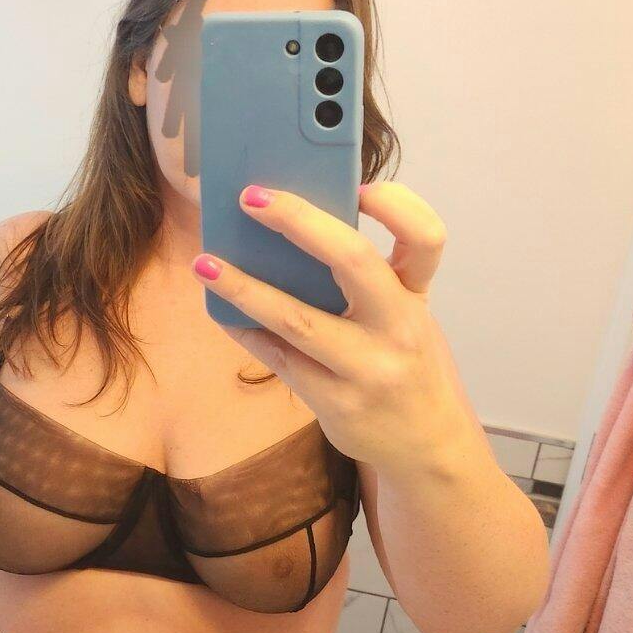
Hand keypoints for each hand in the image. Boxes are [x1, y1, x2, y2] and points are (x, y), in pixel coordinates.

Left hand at [193, 181, 473, 473]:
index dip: (398, 206)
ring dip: (244, 288)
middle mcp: (398, 329)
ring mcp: (366, 369)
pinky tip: (221, 311)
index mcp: (417, 297)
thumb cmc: (408, 365)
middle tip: (250, 198)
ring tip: (205, 263)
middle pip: (353, 261)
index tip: (360, 187)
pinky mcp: (335, 403)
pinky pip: (279, 358)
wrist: (427, 445)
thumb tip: (292, 234)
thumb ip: (370, 279)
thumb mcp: (406, 317)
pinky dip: (246, 331)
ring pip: (297, 319)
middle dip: (298, 222)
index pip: (425, 239)